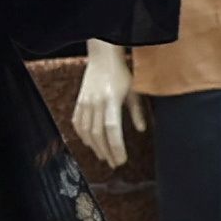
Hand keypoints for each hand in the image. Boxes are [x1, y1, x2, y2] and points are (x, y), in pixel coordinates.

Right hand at [66, 45, 138, 168]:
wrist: (102, 57)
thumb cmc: (121, 73)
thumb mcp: (134, 90)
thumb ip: (137, 111)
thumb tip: (142, 130)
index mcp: (111, 100)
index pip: (112, 129)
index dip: (116, 147)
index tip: (121, 160)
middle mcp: (96, 102)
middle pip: (99, 134)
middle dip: (107, 152)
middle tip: (115, 163)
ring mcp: (85, 102)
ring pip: (87, 131)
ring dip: (95, 147)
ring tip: (104, 156)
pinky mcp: (79, 102)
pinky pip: (78, 123)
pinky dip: (83, 136)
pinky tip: (89, 143)